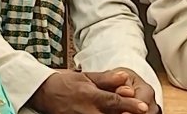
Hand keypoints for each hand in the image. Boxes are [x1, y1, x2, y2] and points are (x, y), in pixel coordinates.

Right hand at [30, 70, 149, 113]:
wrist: (43, 92)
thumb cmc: (65, 82)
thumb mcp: (85, 76)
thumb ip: (106, 78)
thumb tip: (124, 76)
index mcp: (89, 95)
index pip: (114, 100)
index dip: (130, 104)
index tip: (143, 107)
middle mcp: (86, 110)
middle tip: (141, 112)